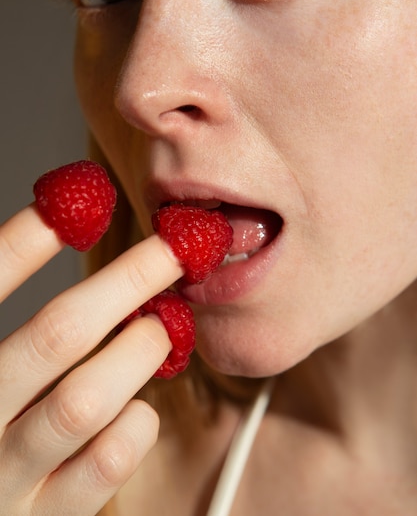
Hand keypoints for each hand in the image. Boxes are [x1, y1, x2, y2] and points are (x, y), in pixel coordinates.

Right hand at [0, 203, 182, 514]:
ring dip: (137, 351)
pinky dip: (136, 422)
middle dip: (127, 280)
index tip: (84, 198)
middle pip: (56, 333)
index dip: (28, 239)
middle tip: (172, 250)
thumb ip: (13, 318)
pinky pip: (107, 463)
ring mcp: (5, 478)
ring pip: (85, 400)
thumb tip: (60, 222)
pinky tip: (136, 405)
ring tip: (157, 327)